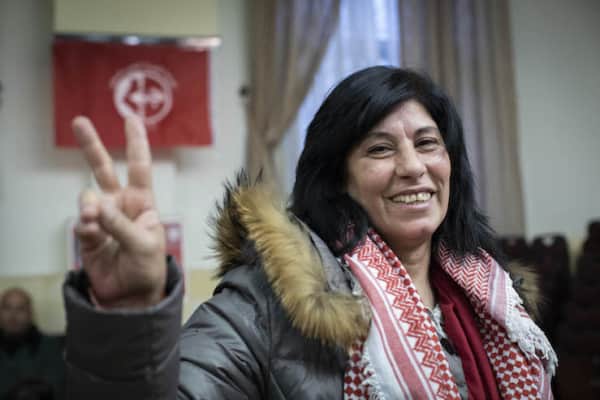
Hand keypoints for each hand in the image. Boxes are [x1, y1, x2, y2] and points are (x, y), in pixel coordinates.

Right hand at [73, 116, 166, 308]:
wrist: (131, 296)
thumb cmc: (148, 268)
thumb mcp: (144, 245)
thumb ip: (120, 225)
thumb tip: (95, 205)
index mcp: (143, 203)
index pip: (140, 168)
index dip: (136, 144)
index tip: (131, 119)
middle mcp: (121, 205)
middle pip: (103, 170)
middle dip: (92, 146)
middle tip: (79, 121)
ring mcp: (103, 219)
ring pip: (88, 198)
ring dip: (90, 207)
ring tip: (95, 221)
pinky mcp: (88, 234)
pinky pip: (82, 223)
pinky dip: (85, 227)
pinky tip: (91, 233)